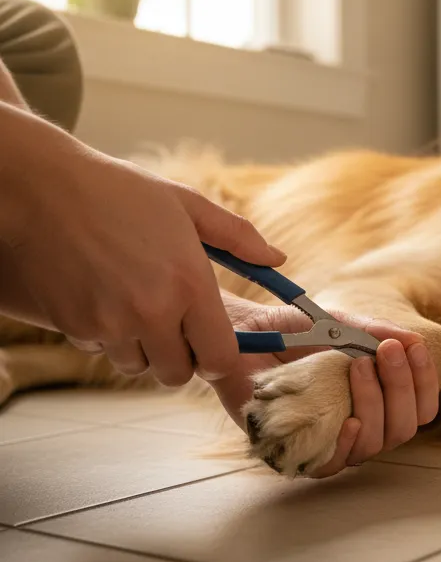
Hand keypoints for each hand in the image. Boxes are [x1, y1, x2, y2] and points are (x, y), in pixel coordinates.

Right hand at [0, 112, 284, 386]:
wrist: (41, 188)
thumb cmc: (119, 192)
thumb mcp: (188, 204)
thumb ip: (239, 237)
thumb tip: (276, 259)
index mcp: (190, 284)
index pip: (220, 357)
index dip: (219, 354)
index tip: (213, 340)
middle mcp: (153, 312)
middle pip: (179, 373)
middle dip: (182, 356)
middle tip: (175, 324)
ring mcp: (111, 323)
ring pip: (140, 366)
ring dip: (143, 347)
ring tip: (137, 304)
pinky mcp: (75, 326)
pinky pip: (102, 351)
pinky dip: (107, 337)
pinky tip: (104, 298)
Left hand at [214, 294, 439, 477]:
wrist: (239, 336)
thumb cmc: (288, 332)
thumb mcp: (337, 324)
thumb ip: (372, 331)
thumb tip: (411, 340)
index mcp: (376, 396)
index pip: (419, 406)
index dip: (424, 382)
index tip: (411, 349)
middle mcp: (359, 422)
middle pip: (404, 427)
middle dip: (401, 388)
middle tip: (385, 352)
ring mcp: (330, 440)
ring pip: (375, 444)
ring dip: (374, 404)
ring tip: (357, 365)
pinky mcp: (297, 453)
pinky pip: (333, 465)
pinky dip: (346, 443)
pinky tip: (348, 419)